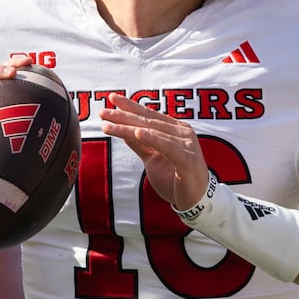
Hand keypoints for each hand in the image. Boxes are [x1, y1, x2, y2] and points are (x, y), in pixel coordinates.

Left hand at [100, 92, 211, 211]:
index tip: (111, 98)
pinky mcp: (188, 159)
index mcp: (175, 130)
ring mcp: (187, 145)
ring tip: (109, 124)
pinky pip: (168, 147)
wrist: (196, 200)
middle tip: (103, 112)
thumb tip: (125, 131)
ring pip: (154, 132)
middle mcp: (182, 133)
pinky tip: (138, 133)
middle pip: (148, 122)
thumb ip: (142, 145)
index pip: (149, 115)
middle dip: (124, 116)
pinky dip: (153, 139)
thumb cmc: (176, 179)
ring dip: (129, 128)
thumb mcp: (153, 159)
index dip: (130, 106)